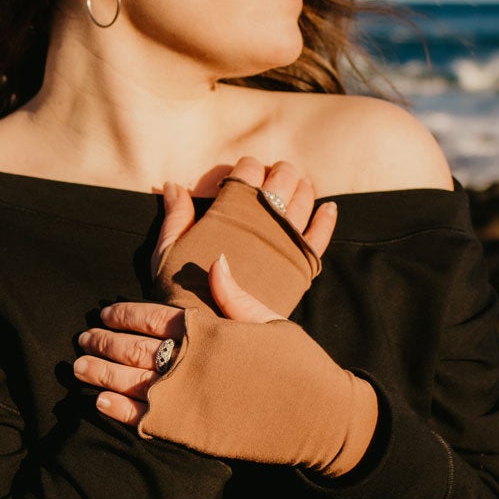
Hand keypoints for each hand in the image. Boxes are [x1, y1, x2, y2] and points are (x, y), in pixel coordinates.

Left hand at [75, 235, 280, 429]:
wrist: (320, 416)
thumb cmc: (300, 365)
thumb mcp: (270, 320)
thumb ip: (235, 295)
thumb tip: (215, 261)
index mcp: (206, 326)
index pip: (149, 313)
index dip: (122, 312)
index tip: (106, 311)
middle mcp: (187, 357)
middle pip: (129, 345)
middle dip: (101, 340)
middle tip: (84, 339)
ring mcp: (182, 395)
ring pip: (124, 379)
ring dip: (97, 372)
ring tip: (79, 367)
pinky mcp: (185, 430)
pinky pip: (136, 418)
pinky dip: (114, 409)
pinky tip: (98, 402)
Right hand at [152, 154, 337, 297]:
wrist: (214, 331)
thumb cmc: (186, 292)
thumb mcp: (170, 251)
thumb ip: (175, 217)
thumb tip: (172, 185)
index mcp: (233, 211)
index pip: (249, 171)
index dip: (248, 166)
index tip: (244, 174)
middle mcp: (265, 220)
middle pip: (282, 178)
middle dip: (279, 172)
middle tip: (273, 177)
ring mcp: (287, 241)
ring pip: (304, 199)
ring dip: (301, 187)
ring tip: (297, 186)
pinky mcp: (302, 264)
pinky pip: (321, 235)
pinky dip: (326, 218)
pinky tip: (328, 208)